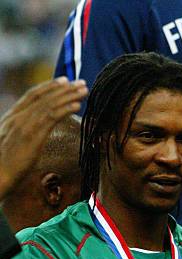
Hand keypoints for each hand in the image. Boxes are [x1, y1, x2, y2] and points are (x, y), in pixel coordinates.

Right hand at [0, 77, 87, 200]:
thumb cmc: (4, 164)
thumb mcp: (12, 142)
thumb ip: (23, 133)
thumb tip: (36, 132)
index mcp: (12, 117)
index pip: (32, 95)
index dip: (49, 86)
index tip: (64, 80)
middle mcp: (17, 117)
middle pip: (44, 97)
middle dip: (64, 88)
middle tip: (80, 83)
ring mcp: (24, 125)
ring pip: (49, 104)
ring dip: (68, 96)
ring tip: (84, 90)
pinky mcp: (32, 135)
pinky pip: (51, 118)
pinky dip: (65, 109)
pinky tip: (77, 105)